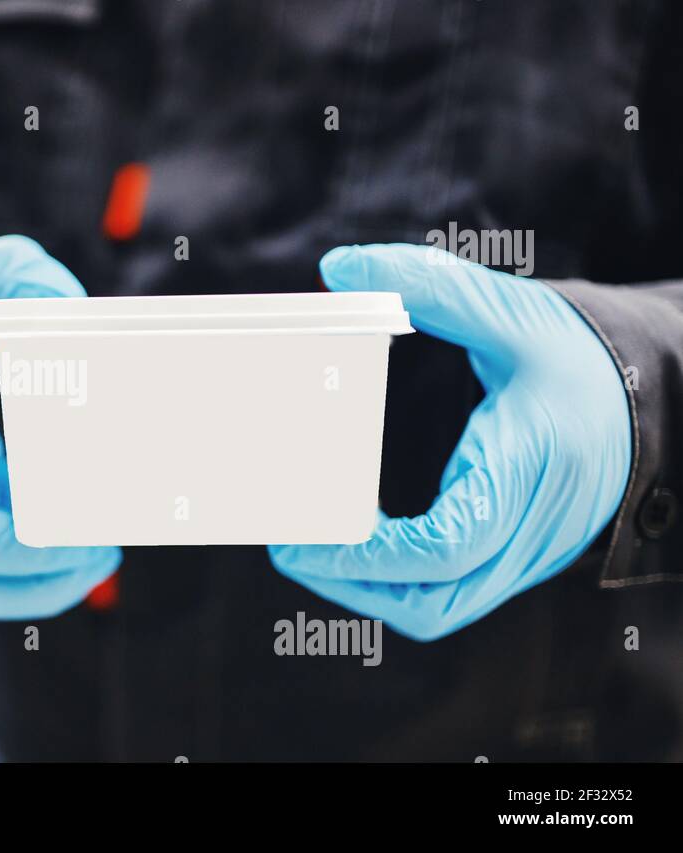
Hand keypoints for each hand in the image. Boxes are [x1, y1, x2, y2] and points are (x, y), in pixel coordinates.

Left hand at [268, 244, 630, 639]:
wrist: (655, 393)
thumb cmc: (581, 356)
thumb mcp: (513, 311)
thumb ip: (430, 287)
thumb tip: (340, 270)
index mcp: (528, 470)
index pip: (447, 545)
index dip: (370, 554)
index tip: (307, 537)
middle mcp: (531, 529)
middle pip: (436, 603)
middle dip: (353, 587)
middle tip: (292, 547)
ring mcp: (528, 553)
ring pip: (443, 607)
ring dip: (372, 592)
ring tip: (314, 551)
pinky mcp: (519, 556)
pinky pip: (454, 591)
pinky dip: (400, 583)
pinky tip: (360, 544)